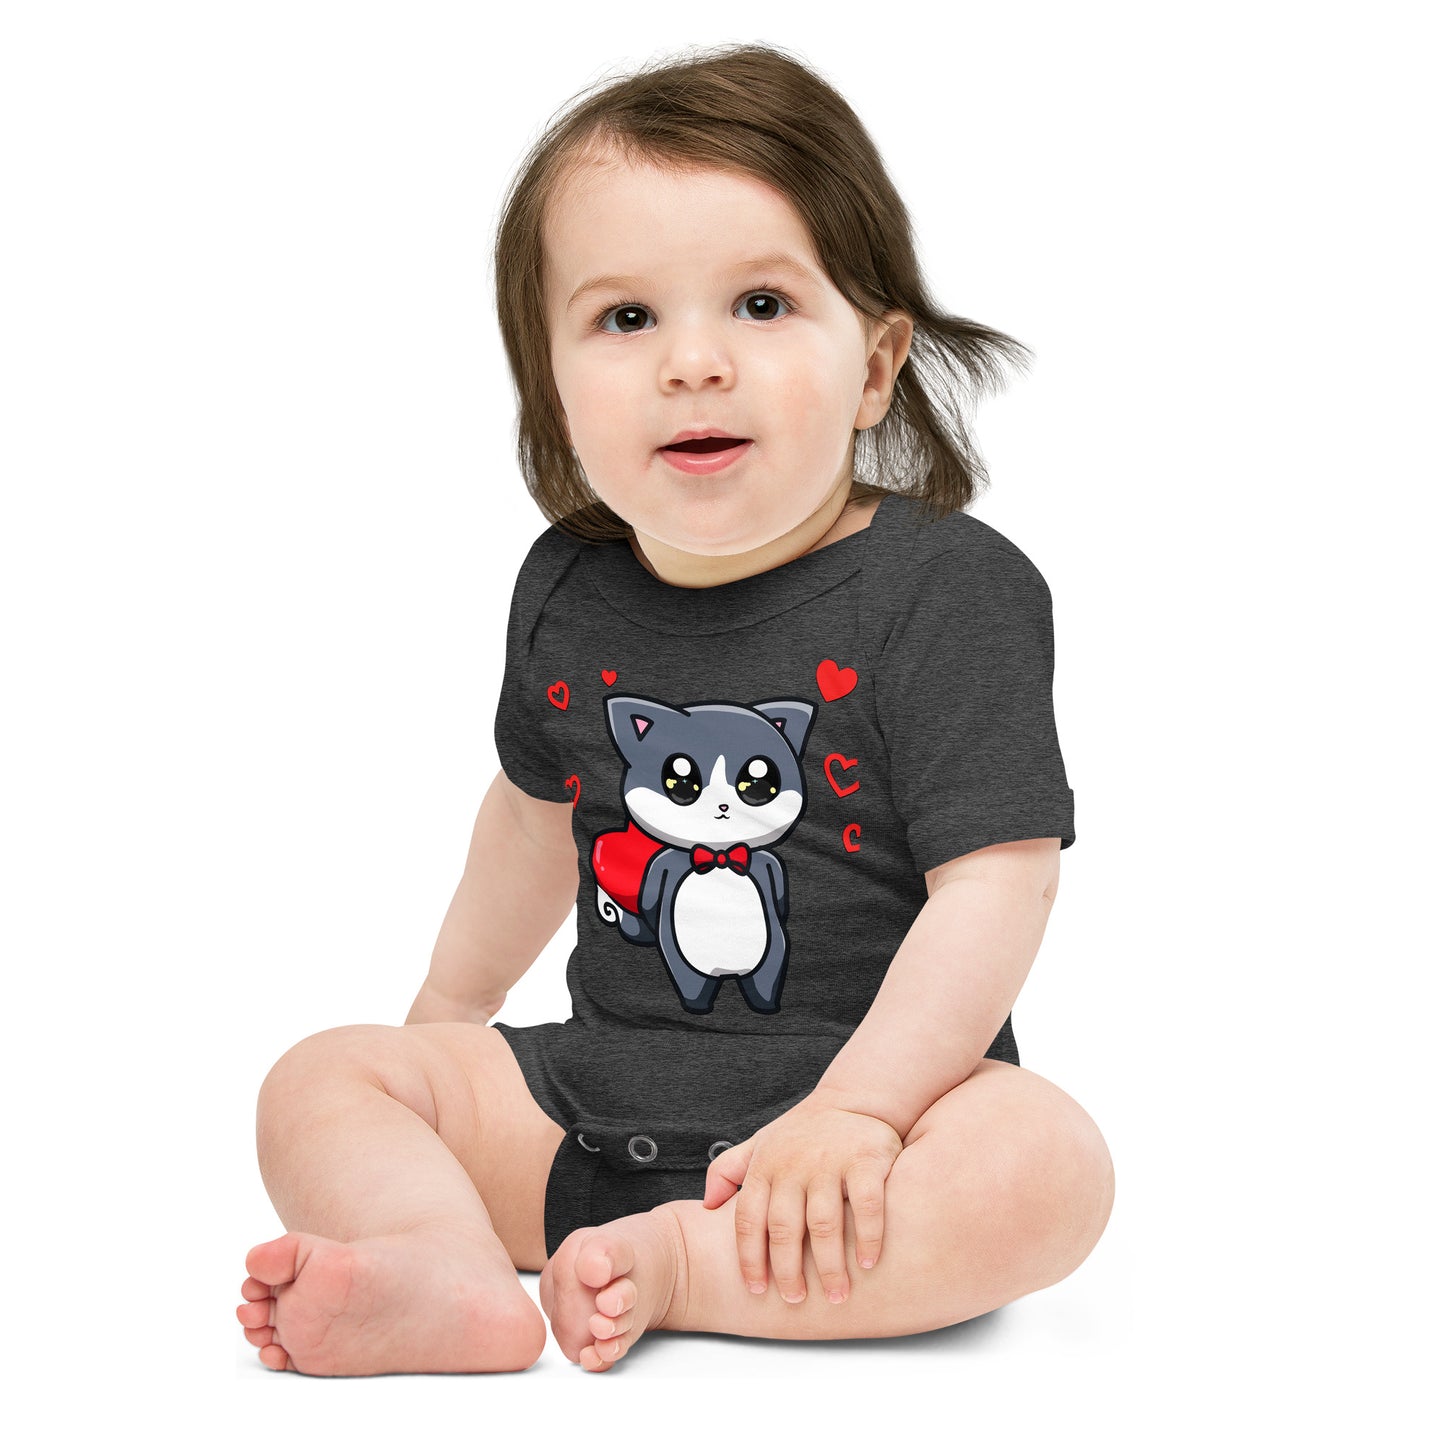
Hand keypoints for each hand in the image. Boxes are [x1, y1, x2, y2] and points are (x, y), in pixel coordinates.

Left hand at [702, 1094, 902, 1304]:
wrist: (853, 1097)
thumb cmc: (801, 1132)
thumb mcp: (759, 1143)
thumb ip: (729, 1170)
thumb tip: (705, 1205)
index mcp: (765, 1166)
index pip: (748, 1219)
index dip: (749, 1258)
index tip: (756, 1290)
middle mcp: (793, 1165)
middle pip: (783, 1228)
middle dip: (787, 1271)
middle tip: (795, 1301)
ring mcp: (830, 1163)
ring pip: (824, 1224)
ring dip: (830, 1266)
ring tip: (835, 1295)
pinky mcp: (866, 1161)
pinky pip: (867, 1207)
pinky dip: (868, 1238)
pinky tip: (866, 1263)